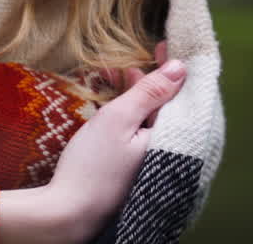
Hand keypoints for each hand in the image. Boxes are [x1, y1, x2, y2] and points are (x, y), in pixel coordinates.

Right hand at [0, 58, 186, 243]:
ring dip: (140, 95)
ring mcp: (153, 160)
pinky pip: (144, 132)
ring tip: (119, 77)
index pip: (181, 94)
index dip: (173, 67)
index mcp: (172, 138)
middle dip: (153, 79)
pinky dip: (134, 114)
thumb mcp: (118, 119)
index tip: (165, 43)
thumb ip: (149, 93)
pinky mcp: (138, 167)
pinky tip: (118, 104)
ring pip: (154, 118)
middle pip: (169, 106)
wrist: (71, 209)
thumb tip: (179, 68)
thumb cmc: (93, 165)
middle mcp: (170, 151)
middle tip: (133, 59)